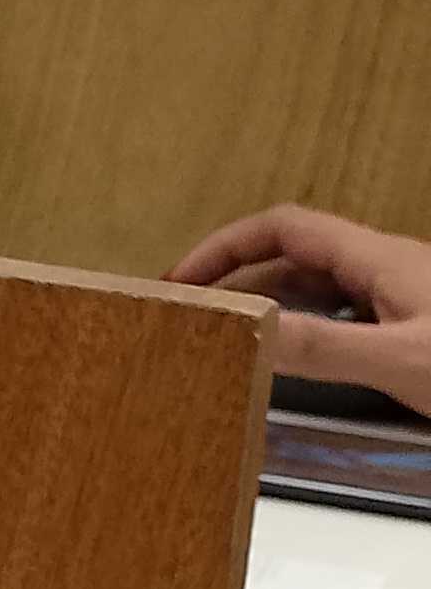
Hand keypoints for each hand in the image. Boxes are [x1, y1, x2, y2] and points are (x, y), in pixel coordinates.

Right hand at [170, 203, 430, 411]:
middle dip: (237, 280)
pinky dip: (303, 329)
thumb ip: (323, 347)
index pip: (282, 228)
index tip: (181, 282)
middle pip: (293, 259)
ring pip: (319, 290)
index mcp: (374, 256)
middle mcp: (382, 267)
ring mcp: (398, 296)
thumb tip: (243, 334)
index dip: (225, 247)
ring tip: (227, 338)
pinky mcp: (410, 325)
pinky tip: (292, 360)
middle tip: (192, 318)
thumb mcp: (397, 358)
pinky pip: (341, 317)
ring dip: (269, 306)